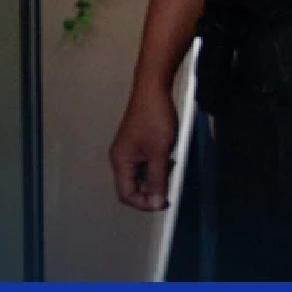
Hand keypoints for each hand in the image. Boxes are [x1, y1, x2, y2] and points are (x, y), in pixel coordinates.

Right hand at [108, 83, 177, 211]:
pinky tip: (170, 157)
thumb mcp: (159, 152)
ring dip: (156, 177)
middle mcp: (121, 158)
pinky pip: (146, 162)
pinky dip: (158, 165)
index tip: (163, 202)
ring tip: (171, 167)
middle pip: (133, 186)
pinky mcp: (139, 143)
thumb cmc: (154, 118)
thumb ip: (157, 179)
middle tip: (170, 185)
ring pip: (141, 175)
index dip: (144, 203)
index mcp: (121, 162)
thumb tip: (156, 202)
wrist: (154, 89)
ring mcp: (130, 150)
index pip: (126, 194)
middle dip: (152, 190)